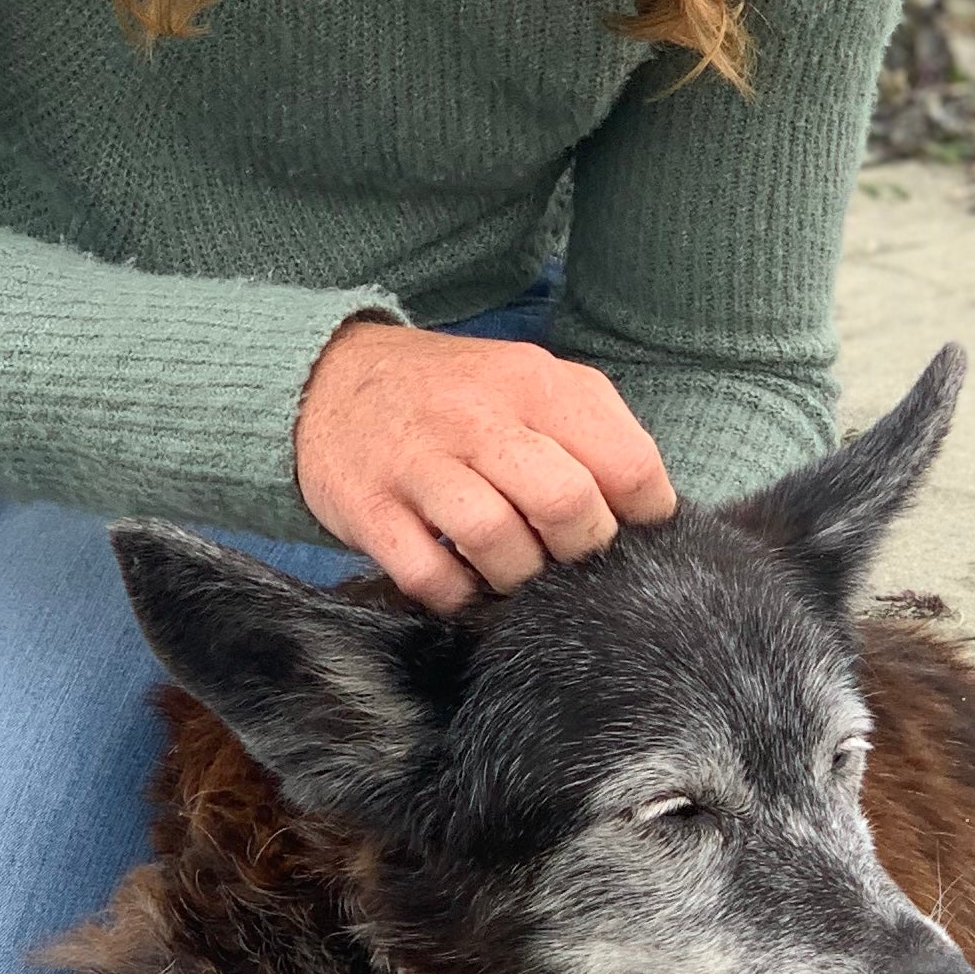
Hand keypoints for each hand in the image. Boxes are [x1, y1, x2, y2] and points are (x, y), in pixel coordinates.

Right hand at [294, 318, 676, 612]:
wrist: (329, 379)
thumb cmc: (452, 396)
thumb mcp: (527, 382)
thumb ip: (589, 430)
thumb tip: (645, 511)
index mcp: (534, 382)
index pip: (628, 463)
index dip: (641, 515)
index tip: (627, 531)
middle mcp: (477, 416)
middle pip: (567, 504)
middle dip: (581, 550)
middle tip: (567, 557)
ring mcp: (418, 463)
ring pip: (498, 542)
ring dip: (518, 577)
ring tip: (514, 571)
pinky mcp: (368, 507)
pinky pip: (429, 575)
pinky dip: (457, 595)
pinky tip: (463, 581)